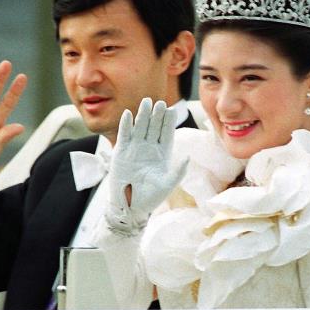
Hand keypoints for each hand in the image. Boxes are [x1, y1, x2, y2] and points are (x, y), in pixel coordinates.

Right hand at [105, 98, 187, 235]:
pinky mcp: (122, 152)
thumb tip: (188, 156)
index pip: (166, 133)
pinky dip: (126, 125)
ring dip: (143, 115)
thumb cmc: (151, 197)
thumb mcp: (168, 184)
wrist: (131, 206)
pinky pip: (124, 135)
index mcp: (163, 153)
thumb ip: (178, 171)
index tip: (172, 110)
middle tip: (160, 103)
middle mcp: (149, 148)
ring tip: (146, 102)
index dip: (168, 122)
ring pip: (140, 127)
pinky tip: (129, 114)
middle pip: (154, 127)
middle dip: (156, 115)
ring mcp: (135, 148)